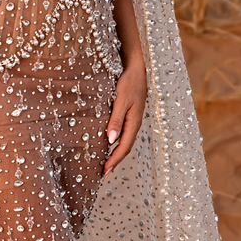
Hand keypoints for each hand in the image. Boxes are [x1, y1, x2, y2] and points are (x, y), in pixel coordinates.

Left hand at [104, 58, 146, 175]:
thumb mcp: (121, 100)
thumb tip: (110, 141)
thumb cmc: (128, 81)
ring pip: (124, 141)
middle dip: (115, 161)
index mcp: (134, 122)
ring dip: (115, 153)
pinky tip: (108, 143)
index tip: (104, 172)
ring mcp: (133, 119)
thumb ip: (115, 120)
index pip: (124, 147)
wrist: (137, 67)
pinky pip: (123, 133)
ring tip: (105, 162)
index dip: (114, 161)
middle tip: (103, 173)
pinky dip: (116, 142)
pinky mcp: (129, 114)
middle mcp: (134, 123)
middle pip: (125, 147)